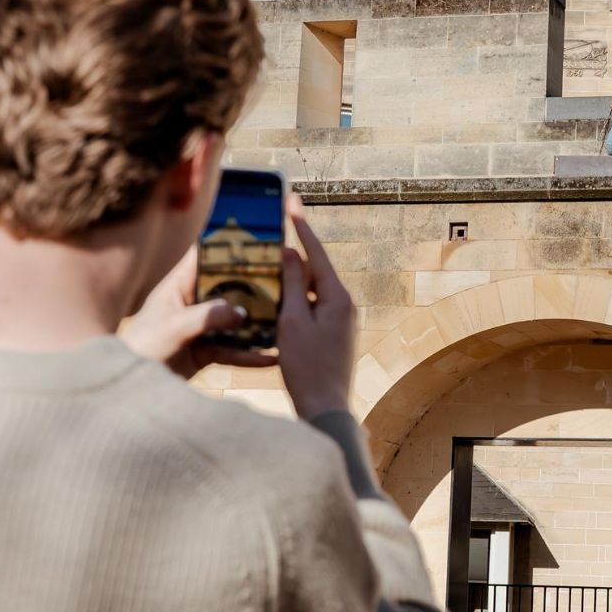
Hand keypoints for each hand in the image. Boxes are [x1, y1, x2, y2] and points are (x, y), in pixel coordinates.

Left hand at [121, 246, 277, 378]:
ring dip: (257, 323)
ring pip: (235, 321)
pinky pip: (233, 350)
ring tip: (285, 321)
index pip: (204, 257)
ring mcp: (200, 328)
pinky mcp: (205, 352)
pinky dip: (251, 355)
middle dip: (254, 286)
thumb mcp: (174, 328)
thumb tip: (242, 313)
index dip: (227, 245)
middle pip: (228, 288)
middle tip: (285, 280)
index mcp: (178, 286)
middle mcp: (192, 303)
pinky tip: (271, 358)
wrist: (126, 391)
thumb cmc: (140, 349)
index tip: (255, 237)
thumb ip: (207, 317)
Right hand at [278, 192, 356, 418]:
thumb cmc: (307, 367)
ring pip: (311, 290)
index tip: (292, 201)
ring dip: (291, 280)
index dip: (302, 226)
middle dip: (294, 253)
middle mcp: (344, 304)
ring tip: (267, 267)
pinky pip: (311, 307)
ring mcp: (341, 320)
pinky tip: (275, 302)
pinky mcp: (333, 334)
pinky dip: (293, 301)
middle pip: (315, 270)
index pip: (317, 252)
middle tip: (274, 232)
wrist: (326, 409)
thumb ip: (293, 284)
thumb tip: (293, 253)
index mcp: (337, 296)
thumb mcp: (292, 321)